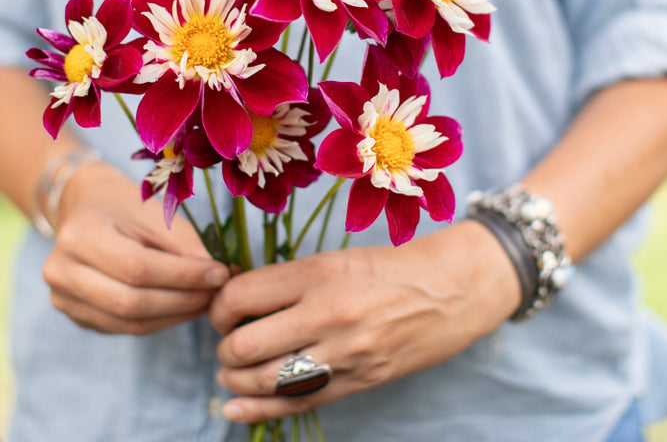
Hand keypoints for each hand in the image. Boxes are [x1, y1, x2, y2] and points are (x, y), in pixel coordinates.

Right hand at [42, 161, 229, 333]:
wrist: (85, 207)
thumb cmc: (124, 206)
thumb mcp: (155, 213)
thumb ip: (185, 244)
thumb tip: (220, 276)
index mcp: (80, 235)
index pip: (137, 267)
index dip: (183, 275)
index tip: (219, 273)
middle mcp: (62, 271)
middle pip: (130, 302)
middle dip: (182, 300)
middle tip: (216, 292)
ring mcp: (63, 298)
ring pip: (128, 322)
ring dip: (175, 316)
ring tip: (205, 300)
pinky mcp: (75, 315)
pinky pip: (123, 328)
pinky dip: (159, 321)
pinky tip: (182, 308)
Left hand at [209, 220, 519, 423]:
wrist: (448, 291)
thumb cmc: (387, 268)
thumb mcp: (334, 258)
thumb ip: (289, 280)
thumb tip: (238, 300)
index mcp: (317, 273)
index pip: (241, 296)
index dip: (219, 307)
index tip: (222, 309)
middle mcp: (326, 313)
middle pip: (245, 343)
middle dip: (223, 347)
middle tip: (227, 340)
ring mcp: (342, 353)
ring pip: (265, 379)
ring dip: (235, 378)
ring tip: (231, 370)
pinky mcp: (356, 382)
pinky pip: (297, 403)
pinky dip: (258, 409)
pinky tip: (234, 408)